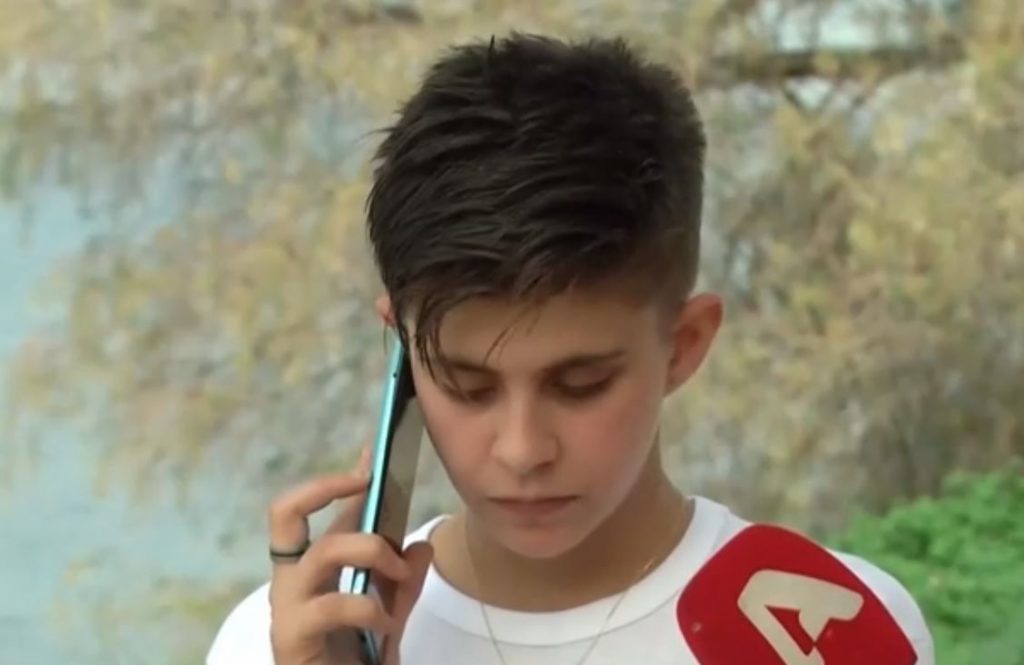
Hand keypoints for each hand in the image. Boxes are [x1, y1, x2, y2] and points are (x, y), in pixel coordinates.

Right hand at [267, 450, 433, 664]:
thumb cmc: (357, 659)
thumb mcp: (388, 613)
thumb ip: (402, 581)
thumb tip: (421, 546)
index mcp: (309, 568)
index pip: (316, 510)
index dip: (341, 478)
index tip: (372, 455)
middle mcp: (290, 580)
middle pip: (284, 512)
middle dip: (328, 488)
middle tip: (368, 486)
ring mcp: (286, 607)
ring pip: (322, 550)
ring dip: (371, 551)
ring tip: (399, 573)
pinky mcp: (290, 638)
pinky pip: (332, 605)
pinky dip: (370, 608)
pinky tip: (386, 624)